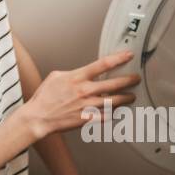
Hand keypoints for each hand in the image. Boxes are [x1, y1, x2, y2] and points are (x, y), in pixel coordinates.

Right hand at [18, 49, 140, 139]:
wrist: (38, 117)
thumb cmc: (45, 98)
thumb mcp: (56, 76)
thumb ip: (73, 73)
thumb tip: (83, 72)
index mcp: (77, 77)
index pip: (103, 64)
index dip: (119, 58)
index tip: (129, 56)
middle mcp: (84, 91)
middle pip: (114, 83)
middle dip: (128, 80)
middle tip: (136, 79)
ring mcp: (87, 106)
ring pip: (113, 101)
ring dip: (125, 98)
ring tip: (131, 96)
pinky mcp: (87, 119)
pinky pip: (106, 116)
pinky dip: (114, 114)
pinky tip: (119, 112)